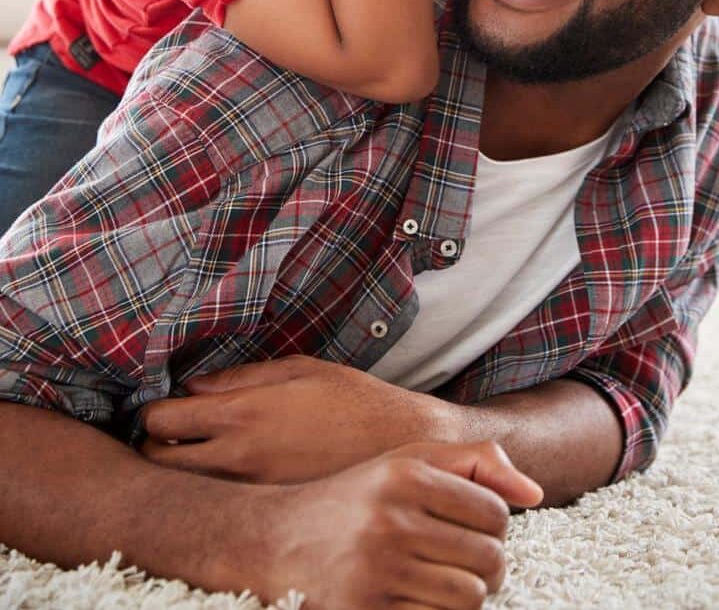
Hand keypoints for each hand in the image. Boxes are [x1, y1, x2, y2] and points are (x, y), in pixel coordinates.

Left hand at [141, 354, 462, 483]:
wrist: (403, 447)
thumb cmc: (354, 399)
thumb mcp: (300, 369)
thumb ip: (241, 377)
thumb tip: (194, 386)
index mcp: (243, 414)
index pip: (161, 421)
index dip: (151, 413)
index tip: (161, 409)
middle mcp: (239, 459)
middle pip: (157, 463)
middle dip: (154, 448)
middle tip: (170, 436)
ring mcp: (252, 493)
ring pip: (183, 491)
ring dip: (180, 473)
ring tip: (197, 456)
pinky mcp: (269, 513)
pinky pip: (221, 507)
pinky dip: (213, 493)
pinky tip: (232, 478)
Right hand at [239, 440, 541, 609]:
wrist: (276, 541)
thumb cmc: (356, 498)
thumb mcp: (408, 461)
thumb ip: (475, 461)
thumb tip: (534, 493)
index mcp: (405, 475)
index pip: (495, 511)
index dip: (495, 525)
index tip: (472, 527)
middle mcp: (391, 519)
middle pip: (489, 559)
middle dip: (488, 565)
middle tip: (464, 561)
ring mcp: (376, 570)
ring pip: (469, 598)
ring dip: (466, 595)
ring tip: (443, 580)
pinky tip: (418, 598)